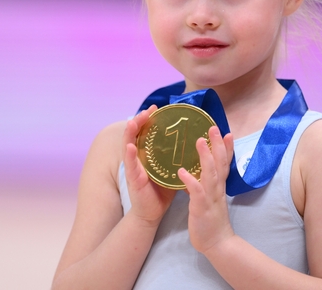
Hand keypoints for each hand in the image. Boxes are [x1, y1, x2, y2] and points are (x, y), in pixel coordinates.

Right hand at [123, 105, 175, 225]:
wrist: (152, 213)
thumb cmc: (161, 191)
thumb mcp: (170, 168)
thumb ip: (176, 156)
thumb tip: (193, 142)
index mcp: (146, 154)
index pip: (145, 132)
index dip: (149, 119)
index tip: (156, 107)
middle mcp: (137, 158)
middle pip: (135, 134)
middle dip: (139, 120)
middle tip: (147, 110)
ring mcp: (132, 167)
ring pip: (128, 145)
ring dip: (130, 132)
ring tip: (133, 121)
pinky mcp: (132, 179)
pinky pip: (129, 165)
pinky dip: (129, 154)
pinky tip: (130, 146)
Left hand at [178, 126, 234, 254]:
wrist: (217, 243)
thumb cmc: (211, 219)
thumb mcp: (213, 197)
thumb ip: (211, 183)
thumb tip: (207, 169)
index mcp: (219, 186)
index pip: (224, 163)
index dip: (226, 148)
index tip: (226, 132)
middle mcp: (217, 188)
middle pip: (219, 163)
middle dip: (217, 145)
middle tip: (214, 128)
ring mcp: (210, 197)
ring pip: (210, 174)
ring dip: (205, 157)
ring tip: (199, 141)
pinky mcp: (201, 208)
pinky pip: (196, 193)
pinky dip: (190, 181)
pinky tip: (182, 172)